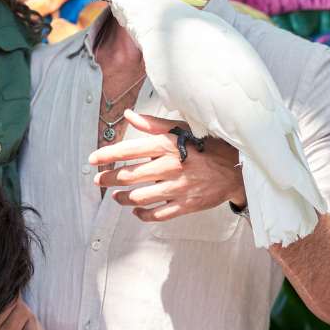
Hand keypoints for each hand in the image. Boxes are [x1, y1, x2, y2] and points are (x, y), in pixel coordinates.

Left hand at [90, 110, 246, 221]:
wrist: (237, 168)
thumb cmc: (207, 145)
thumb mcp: (182, 128)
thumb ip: (153, 124)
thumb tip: (129, 115)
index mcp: (168, 145)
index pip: (129, 149)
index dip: (107, 155)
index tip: (92, 160)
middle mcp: (171, 166)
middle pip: (130, 176)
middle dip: (109, 179)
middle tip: (99, 181)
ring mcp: (179, 188)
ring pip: (140, 197)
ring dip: (123, 198)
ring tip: (116, 197)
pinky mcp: (187, 204)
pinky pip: (159, 214)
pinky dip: (144, 214)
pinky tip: (136, 210)